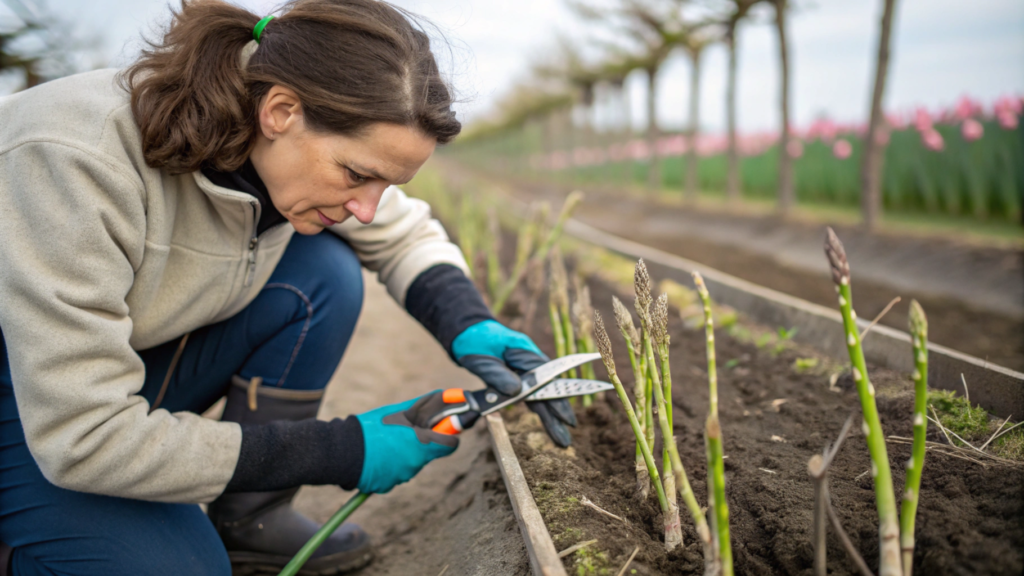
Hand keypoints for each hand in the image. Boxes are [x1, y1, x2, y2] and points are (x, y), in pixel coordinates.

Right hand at [355, 393, 457, 493]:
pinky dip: (390, 465)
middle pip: (428, 453)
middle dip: (420, 443)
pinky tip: (377, 455)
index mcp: (423, 443)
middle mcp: (417, 463)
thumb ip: (424, 405)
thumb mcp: (399, 411)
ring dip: (403, 453)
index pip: (451, 444)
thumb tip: (444, 394)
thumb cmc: (373, 428)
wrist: (345, 451)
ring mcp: (403, 476)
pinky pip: (395, 473)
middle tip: (402, 432)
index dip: (448, 435)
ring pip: (410, 463)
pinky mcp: (389, 485)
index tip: (441, 429)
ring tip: (384, 443)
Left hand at [451, 320, 576, 447]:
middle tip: (568, 433)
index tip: (566, 417)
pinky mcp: (520, 377)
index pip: (545, 378)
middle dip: (559, 412)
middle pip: (548, 389)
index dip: (557, 398)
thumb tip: (517, 391)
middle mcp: (530, 361)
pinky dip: (541, 410)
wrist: (468, 332)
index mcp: (523, 352)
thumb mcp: (481, 358)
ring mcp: (526, 369)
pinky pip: (533, 396)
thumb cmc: (474, 342)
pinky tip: (552, 424)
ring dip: (552, 416)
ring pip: (542, 395)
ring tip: (562, 437)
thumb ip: (498, 375)